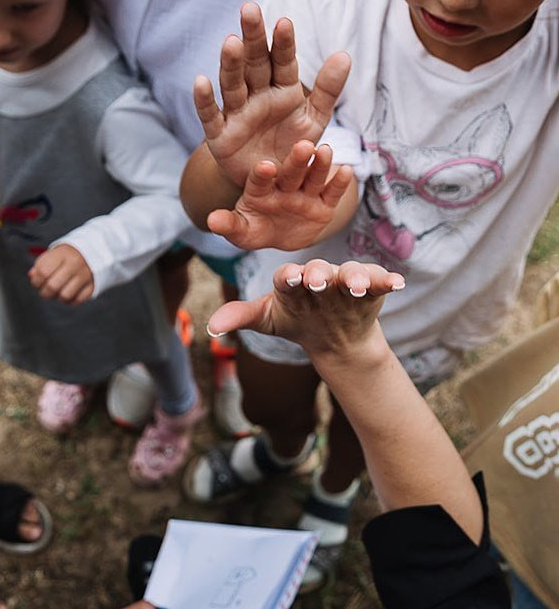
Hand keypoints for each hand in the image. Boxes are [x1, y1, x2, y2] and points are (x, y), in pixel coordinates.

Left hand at [29, 244, 94, 304]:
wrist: (93, 251)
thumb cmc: (66, 256)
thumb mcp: (53, 254)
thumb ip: (40, 265)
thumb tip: (32, 276)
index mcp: (62, 254)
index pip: (43, 272)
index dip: (36, 281)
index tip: (36, 282)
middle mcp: (75, 264)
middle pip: (52, 286)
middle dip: (44, 293)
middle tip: (44, 291)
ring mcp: (85, 275)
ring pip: (65, 296)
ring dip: (57, 298)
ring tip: (56, 292)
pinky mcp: (92, 285)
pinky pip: (77, 300)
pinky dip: (69, 301)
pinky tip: (67, 294)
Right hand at [194, 5, 349, 187]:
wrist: (272, 185)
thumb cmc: (292, 148)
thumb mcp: (314, 121)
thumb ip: (328, 90)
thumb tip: (345, 54)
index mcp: (282, 89)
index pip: (283, 60)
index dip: (283, 43)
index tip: (284, 22)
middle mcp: (257, 95)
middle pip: (254, 63)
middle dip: (252, 37)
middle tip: (249, 9)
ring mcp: (236, 113)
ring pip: (232, 84)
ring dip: (230, 63)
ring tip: (231, 42)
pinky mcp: (219, 136)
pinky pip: (210, 116)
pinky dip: (204, 100)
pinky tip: (201, 81)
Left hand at [207, 144, 354, 250]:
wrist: (280, 237)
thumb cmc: (255, 230)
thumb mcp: (242, 232)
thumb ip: (229, 225)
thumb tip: (211, 221)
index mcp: (260, 188)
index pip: (260, 179)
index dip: (263, 174)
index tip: (265, 167)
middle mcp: (284, 186)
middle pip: (290, 172)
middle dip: (297, 160)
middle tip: (304, 146)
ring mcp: (305, 193)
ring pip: (313, 176)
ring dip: (320, 164)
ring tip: (326, 150)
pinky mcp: (324, 204)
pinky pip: (332, 193)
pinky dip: (339, 183)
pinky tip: (347, 170)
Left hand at [207, 259, 404, 360]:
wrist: (333, 337)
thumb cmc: (295, 319)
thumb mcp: (267, 320)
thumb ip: (240, 318)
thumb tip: (210, 327)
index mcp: (291, 280)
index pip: (286, 277)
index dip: (288, 278)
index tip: (289, 280)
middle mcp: (318, 274)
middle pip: (317, 271)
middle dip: (317, 275)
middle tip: (316, 280)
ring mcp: (344, 279)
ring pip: (349, 274)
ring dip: (354, 277)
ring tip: (357, 284)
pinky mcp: (370, 286)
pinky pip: (379, 281)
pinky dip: (387, 280)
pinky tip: (398, 283)